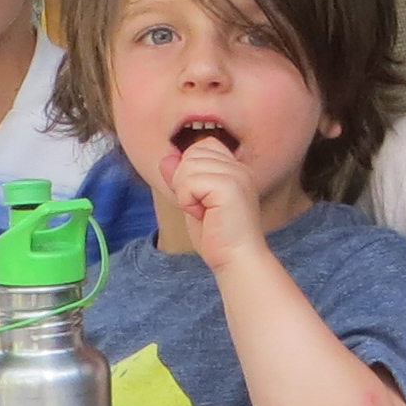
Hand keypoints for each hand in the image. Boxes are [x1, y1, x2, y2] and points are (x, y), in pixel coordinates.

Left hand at [167, 137, 268, 265]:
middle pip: (192, 152)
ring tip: (204, 212)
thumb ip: (181, 179)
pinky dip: (188, 200)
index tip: (201, 198)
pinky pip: (189, 181)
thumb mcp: (192, 202)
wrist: (236, 260)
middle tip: (202, 207)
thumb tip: (166, 158)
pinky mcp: (229, 186)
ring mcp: (236, 174)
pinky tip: (204, 215)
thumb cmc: (218, 238)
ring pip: (187, 166)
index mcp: (235, 169)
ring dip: (186, 193)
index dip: (190, 170)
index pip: (202, 146)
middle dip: (185, 181)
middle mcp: (238, 167)